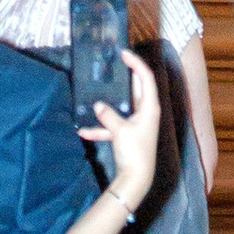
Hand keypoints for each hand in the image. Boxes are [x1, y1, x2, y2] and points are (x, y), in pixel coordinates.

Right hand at [84, 50, 162, 212]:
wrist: (135, 180)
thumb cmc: (135, 151)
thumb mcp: (120, 131)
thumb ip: (108, 115)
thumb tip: (97, 105)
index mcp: (149, 107)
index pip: (145, 78)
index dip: (136, 64)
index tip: (123, 53)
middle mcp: (145, 112)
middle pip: (134, 90)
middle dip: (123, 79)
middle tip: (111, 65)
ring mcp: (136, 124)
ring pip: (121, 108)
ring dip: (107, 105)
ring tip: (95, 93)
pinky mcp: (127, 136)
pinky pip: (112, 127)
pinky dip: (100, 128)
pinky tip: (84, 132)